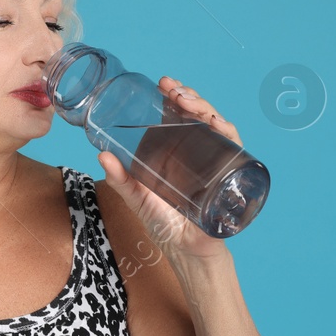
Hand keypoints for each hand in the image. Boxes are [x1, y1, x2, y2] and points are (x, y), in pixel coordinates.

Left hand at [97, 75, 244, 261]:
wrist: (187, 251)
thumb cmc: (164, 224)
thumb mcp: (137, 197)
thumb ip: (120, 179)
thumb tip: (101, 155)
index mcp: (178, 149)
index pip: (181, 113)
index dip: (175, 94)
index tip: (162, 84)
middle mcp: (200, 151)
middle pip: (200, 114)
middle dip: (189, 96)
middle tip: (172, 90)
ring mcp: (216, 161)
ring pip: (217, 124)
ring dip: (204, 108)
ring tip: (186, 102)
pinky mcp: (230, 174)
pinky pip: (234, 147)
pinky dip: (227, 132)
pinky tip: (215, 124)